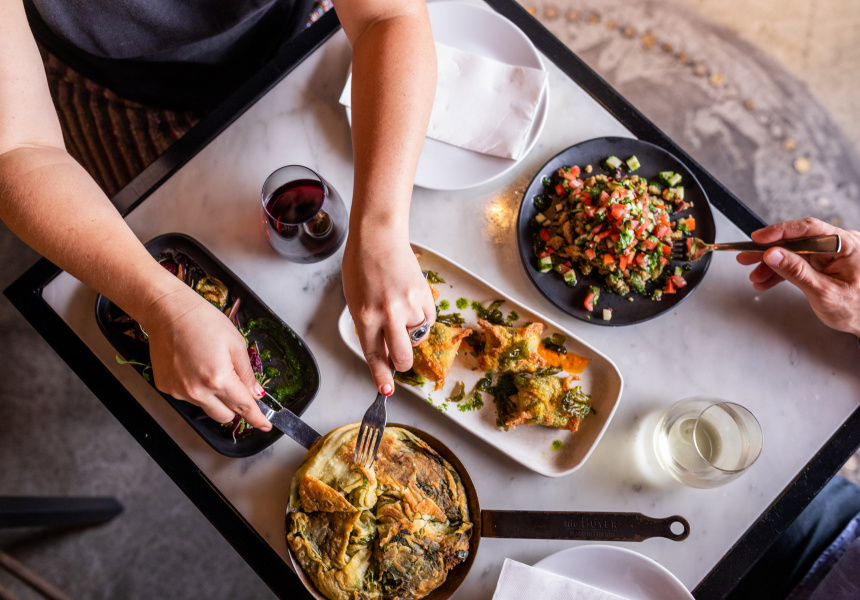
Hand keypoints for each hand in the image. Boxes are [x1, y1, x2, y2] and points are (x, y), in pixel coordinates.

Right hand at [139, 284, 272, 430]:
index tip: (264, 426)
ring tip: (209, 368)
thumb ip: (247, 373)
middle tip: (235, 386)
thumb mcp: (235, 343)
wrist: (167, 312)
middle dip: (235, 407)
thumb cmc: (203, 321)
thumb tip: (256, 393)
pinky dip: (195, 389)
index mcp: (219, 378)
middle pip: (225, 416)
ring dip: (214, 397)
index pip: (243, 407)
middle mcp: (197, 390)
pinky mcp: (166, 388)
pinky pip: (188, 398)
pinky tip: (193, 367)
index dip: (257, 418)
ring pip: (206, 407)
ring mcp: (179, 391)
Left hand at [343, 230, 435, 394]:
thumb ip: (370, 328)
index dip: (381, 376)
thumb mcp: (356, 302)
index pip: (375, 355)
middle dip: (402, 363)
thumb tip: (387, 351)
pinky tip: (410, 301)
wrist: (378, 237)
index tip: (386, 391)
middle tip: (399, 358)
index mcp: (366, 316)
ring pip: (418, 336)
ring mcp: (408, 304)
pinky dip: (421, 317)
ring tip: (400, 308)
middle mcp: (388, 313)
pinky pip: (428, 320)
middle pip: (403, 356)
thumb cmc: (361, 267)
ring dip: (411, 331)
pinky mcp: (424, 295)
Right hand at [737, 218, 859, 335]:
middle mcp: (839, 245)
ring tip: (755, 276)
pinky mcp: (823, 264)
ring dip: (772, 265)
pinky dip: (781, 272)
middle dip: (770, 251)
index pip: (809, 229)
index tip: (758, 238)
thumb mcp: (823, 292)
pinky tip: (766, 280)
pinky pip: (798, 263)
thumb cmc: (857, 309)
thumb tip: (773, 254)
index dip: (780, 231)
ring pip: (794, 253)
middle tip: (747, 256)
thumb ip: (796, 272)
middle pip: (797, 241)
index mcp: (846, 245)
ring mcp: (830, 254)